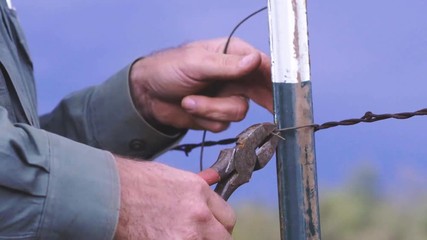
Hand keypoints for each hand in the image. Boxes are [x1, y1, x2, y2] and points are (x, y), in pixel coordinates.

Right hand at [114, 157, 235, 239]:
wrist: (109, 194)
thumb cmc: (136, 183)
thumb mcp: (173, 177)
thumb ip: (198, 185)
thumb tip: (214, 177)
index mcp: (201, 193)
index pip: (228, 218)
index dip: (219, 224)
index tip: (211, 227)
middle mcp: (199, 215)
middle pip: (223, 238)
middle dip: (213, 237)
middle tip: (198, 235)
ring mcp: (187, 235)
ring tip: (180, 235)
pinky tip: (165, 238)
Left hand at [130, 37, 271, 131]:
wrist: (146, 95)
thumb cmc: (167, 69)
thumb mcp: (196, 63)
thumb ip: (226, 65)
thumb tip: (255, 60)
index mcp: (233, 54)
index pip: (263, 65)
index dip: (275, 78)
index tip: (282, 92)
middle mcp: (235, 76)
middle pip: (261, 91)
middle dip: (262, 100)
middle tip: (274, 110)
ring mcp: (227, 97)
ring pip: (239, 112)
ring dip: (212, 110)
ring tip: (190, 101)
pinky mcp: (217, 115)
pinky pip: (224, 125)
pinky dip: (206, 119)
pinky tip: (190, 108)